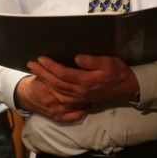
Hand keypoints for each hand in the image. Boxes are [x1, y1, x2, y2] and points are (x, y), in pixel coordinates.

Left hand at [15, 54, 138, 122]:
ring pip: (57, 90)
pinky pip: (62, 97)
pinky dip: (52, 91)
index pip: (62, 73)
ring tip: (35, 72)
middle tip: (30, 64)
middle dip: (42, 72)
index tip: (40, 58)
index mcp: (85, 81)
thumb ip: (92, 61)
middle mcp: (80, 91)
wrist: (126, 88)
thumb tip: (76, 58)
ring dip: (44, 81)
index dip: (50, 66)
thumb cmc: (117, 72)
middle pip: (56, 82)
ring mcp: (79, 97)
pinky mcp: (80, 99)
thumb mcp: (108, 62)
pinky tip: (46, 85)